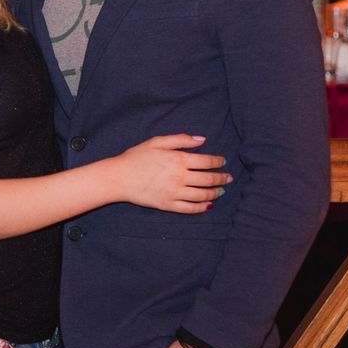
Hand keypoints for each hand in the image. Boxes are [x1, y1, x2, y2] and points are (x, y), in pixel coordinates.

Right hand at [115, 135, 230, 212]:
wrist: (119, 177)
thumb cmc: (136, 157)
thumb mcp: (157, 142)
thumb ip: (181, 139)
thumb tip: (202, 140)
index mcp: (178, 159)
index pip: (207, 161)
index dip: (218, 162)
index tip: (223, 162)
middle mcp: (180, 177)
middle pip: (209, 179)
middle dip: (222, 178)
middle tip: (228, 178)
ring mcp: (175, 192)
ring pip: (203, 195)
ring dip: (215, 193)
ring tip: (221, 191)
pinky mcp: (168, 205)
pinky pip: (190, 208)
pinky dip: (202, 207)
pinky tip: (208, 205)